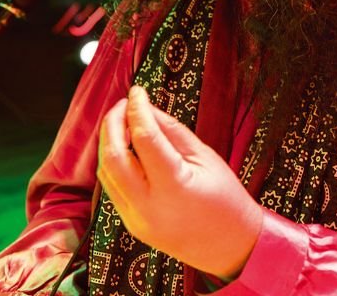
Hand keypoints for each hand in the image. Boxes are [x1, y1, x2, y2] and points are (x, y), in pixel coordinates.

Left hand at [98, 85, 263, 279]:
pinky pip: (113, 189)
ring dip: (109, 144)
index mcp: (174, 186)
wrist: (229, 245)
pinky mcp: (131, 225)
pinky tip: (125, 149)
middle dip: (113, 125)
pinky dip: (114, 165)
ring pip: (107, 173)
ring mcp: (136, 219)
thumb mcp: (206, 158)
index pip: (144, 139)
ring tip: (122, 122)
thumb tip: (149, 109)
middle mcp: (148, 205)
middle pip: (114, 157)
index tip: (137, 91)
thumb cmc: (226, 199)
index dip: (138, 110)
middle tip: (123, 104)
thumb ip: (173, 132)